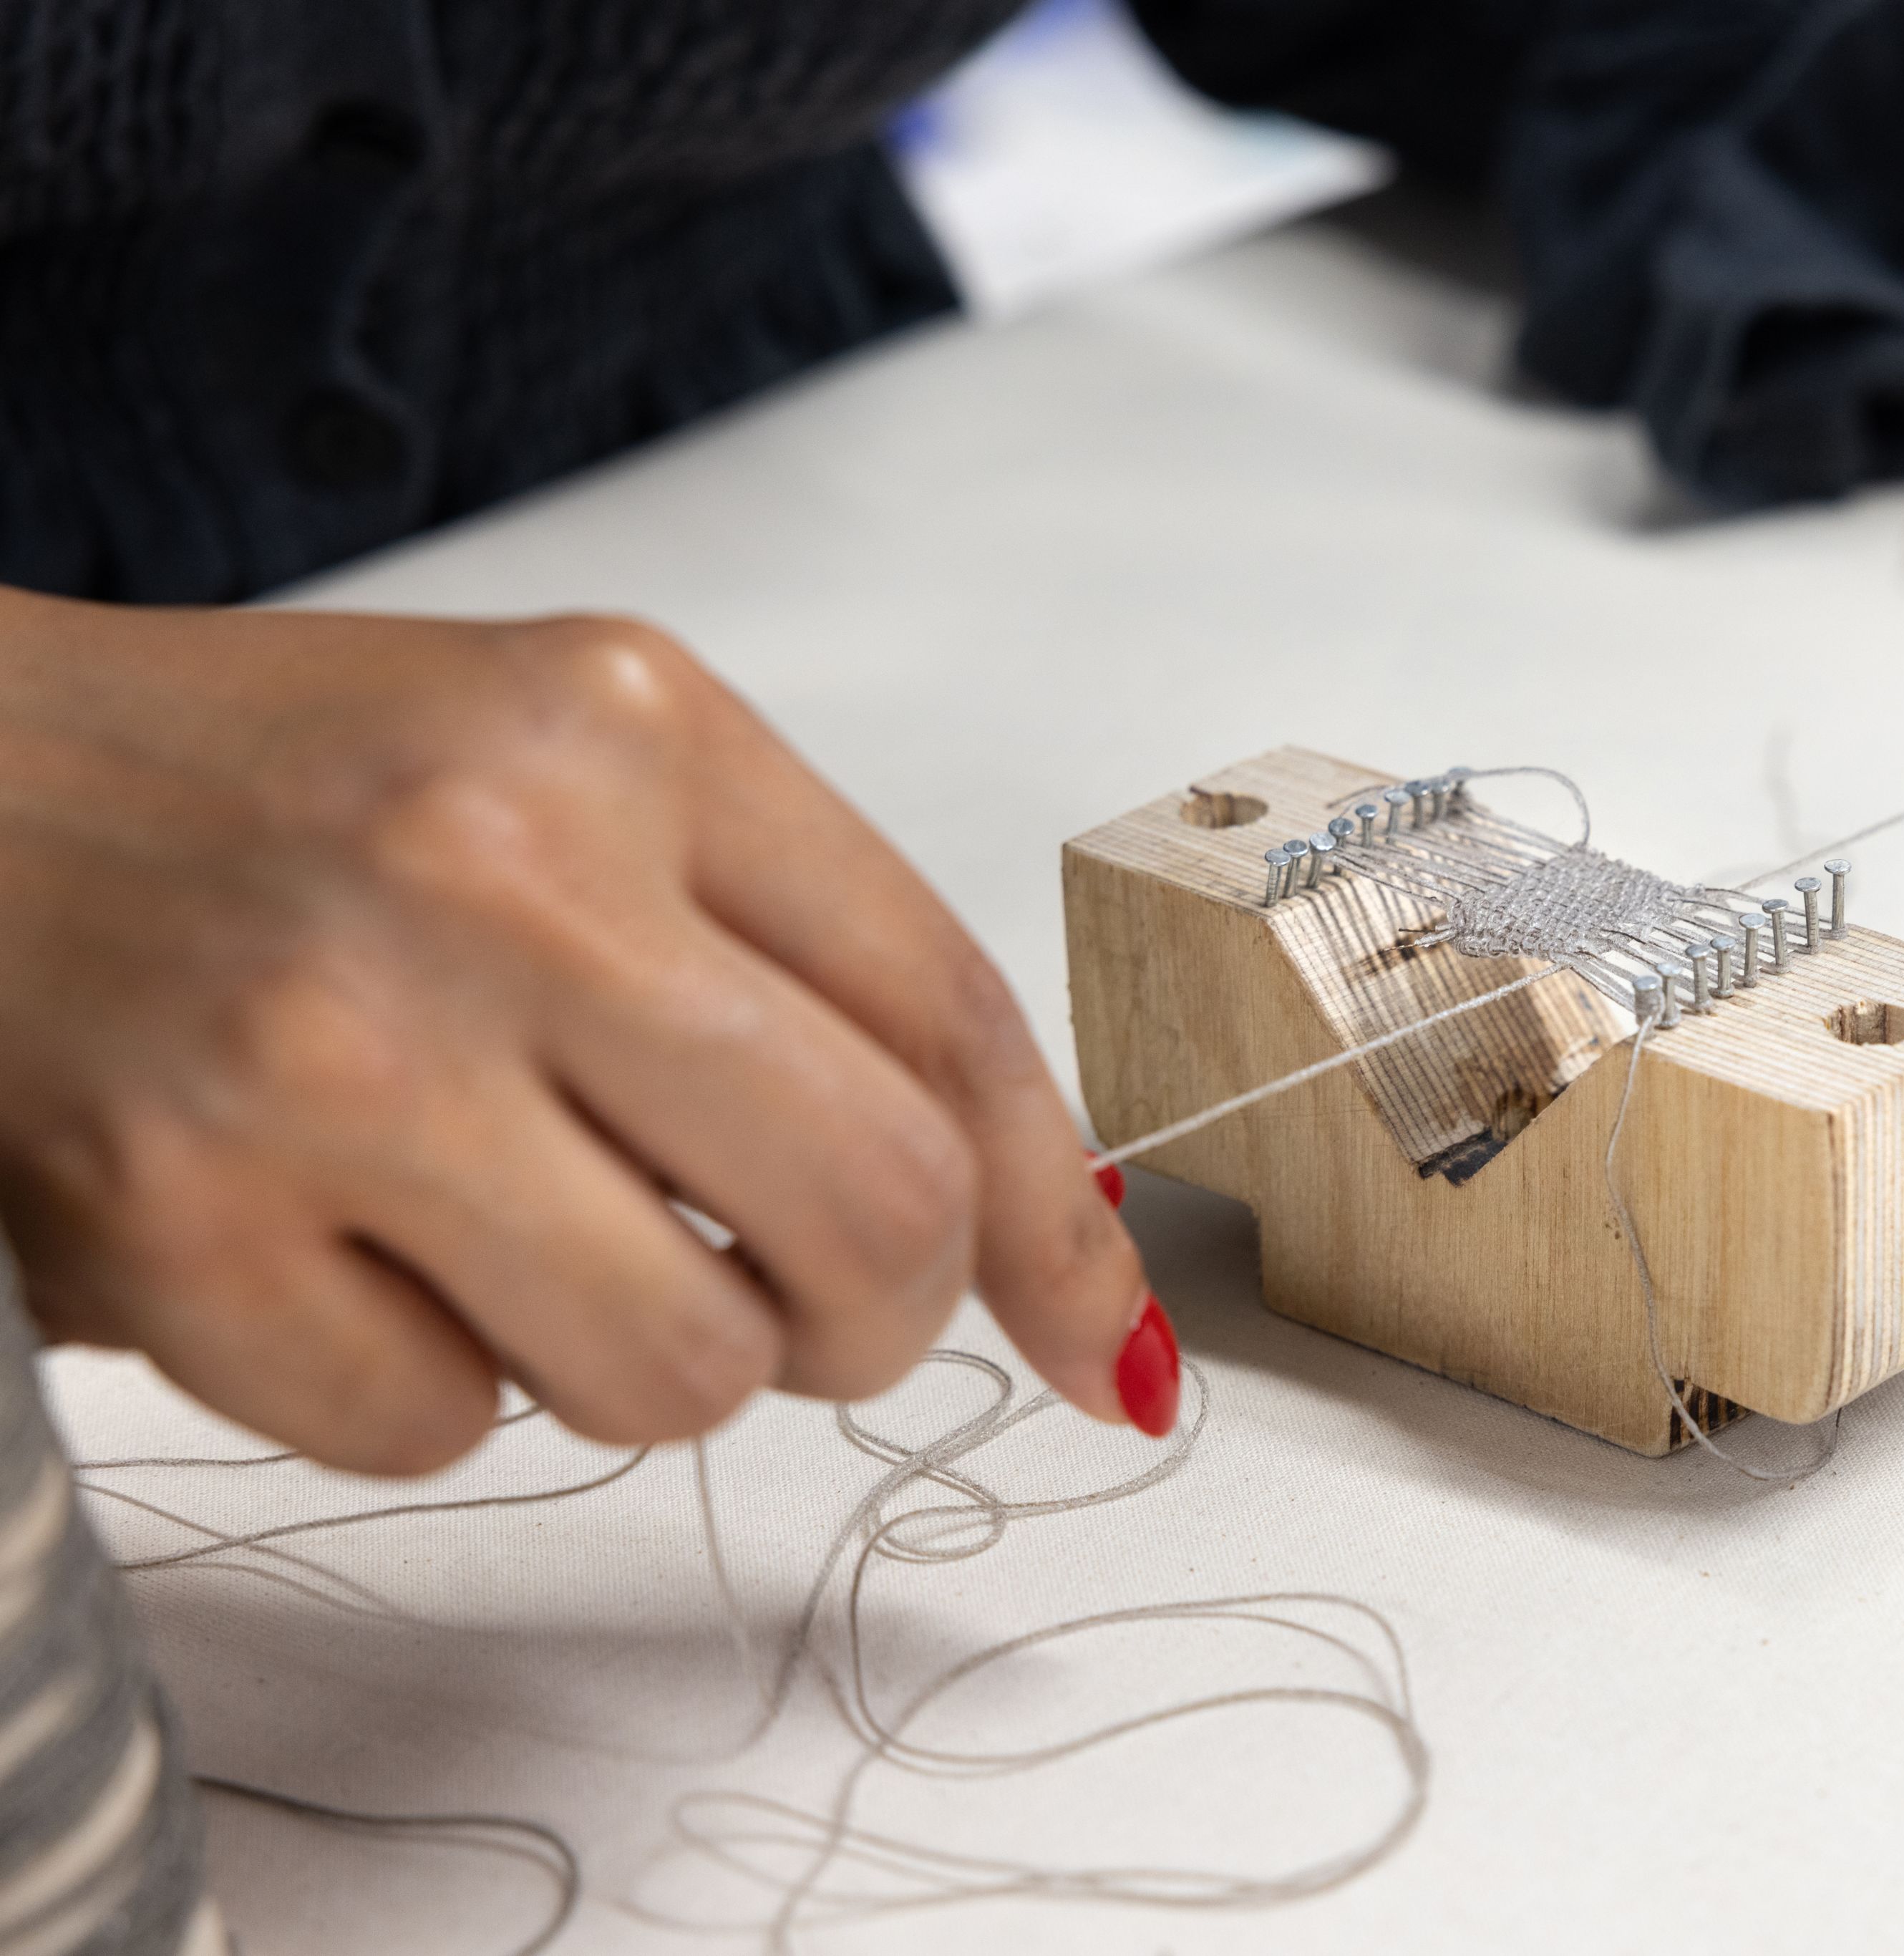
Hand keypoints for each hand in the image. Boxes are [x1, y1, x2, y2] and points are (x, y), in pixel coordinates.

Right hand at [0, 592, 1168, 1473]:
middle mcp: (498, 871)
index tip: (1101, 1338)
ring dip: (649, 1355)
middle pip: (879, 1212)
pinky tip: (341, 1248)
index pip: (955, 1014)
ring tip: (518, 1233)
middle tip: (792, 1293)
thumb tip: (1040, 1241)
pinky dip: (429, 1384)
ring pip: (688, 1369)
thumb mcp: (577, 781)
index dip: (1057, 1217)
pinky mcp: (175, 1224)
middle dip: (873, 1312)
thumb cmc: (280, 789)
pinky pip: (448, 1435)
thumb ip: (812, 966)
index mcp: (630, 730)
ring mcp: (330, 1054)